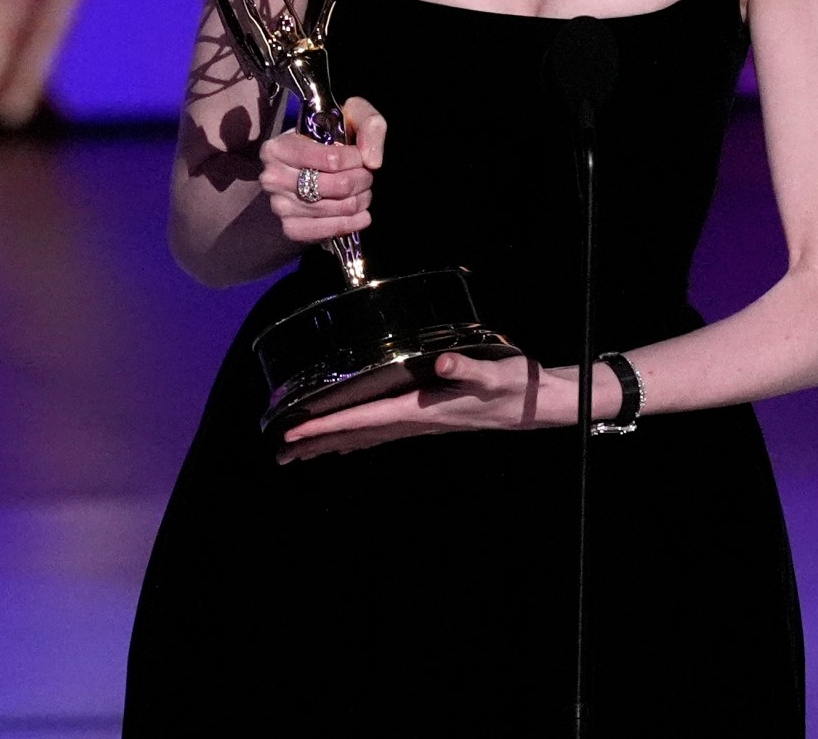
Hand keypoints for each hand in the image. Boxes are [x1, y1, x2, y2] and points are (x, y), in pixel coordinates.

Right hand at [257, 96, 385, 247]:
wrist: (310, 166)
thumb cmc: (330, 138)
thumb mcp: (350, 117)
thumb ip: (369, 124)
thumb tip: (372, 160)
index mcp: (278, 147)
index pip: (332, 159)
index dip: (357, 159)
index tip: (361, 156)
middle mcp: (273, 178)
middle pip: (338, 186)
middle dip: (362, 180)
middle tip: (366, 175)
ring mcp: (280, 206)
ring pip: (338, 208)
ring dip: (360, 200)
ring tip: (362, 190)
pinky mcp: (291, 228)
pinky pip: (328, 231)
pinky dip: (351, 223)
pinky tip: (360, 214)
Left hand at [275, 352, 609, 462]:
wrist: (537, 404)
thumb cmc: (515, 385)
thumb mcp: (496, 372)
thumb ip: (469, 368)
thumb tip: (445, 362)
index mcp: (423, 410)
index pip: (366, 419)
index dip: (328, 424)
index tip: (294, 433)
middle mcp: (416, 421)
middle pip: (357, 435)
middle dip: (317, 444)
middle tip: (280, 456)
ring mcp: (421, 423)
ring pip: (366, 436)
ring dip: (333, 443)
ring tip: (299, 453)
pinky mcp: (428, 418)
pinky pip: (382, 431)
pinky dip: (358, 435)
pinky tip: (346, 440)